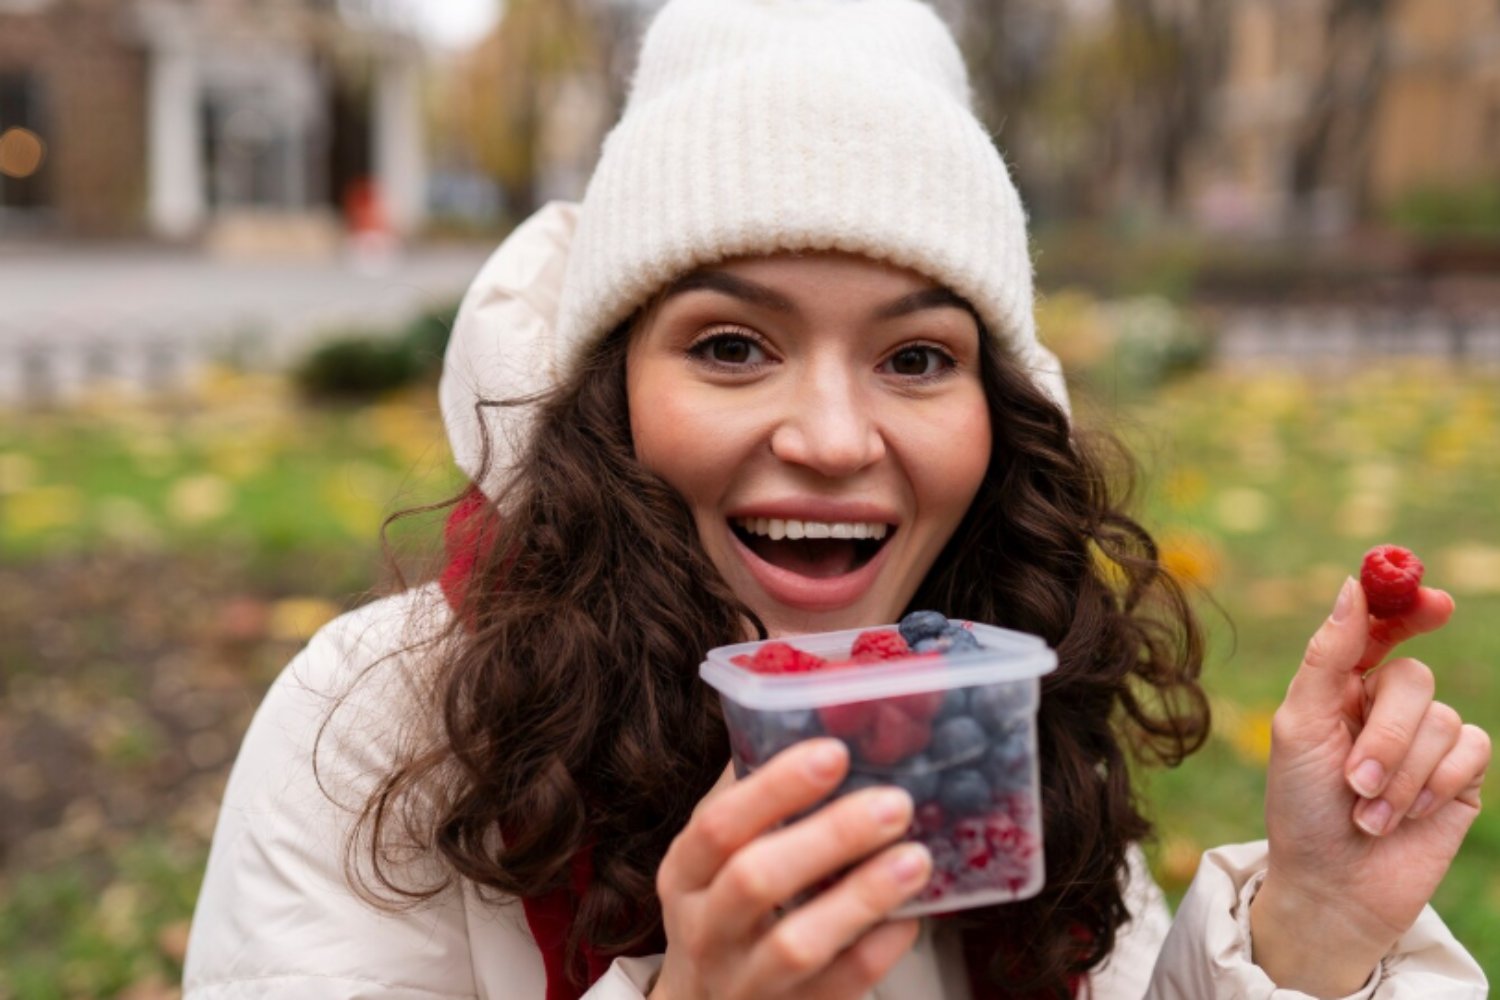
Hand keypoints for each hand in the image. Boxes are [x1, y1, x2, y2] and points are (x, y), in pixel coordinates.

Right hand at [650, 739, 930, 999]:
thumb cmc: (723, 909)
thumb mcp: (715, 857)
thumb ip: (753, 796)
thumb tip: (814, 719)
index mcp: (685, 873)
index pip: (718, 825)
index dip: (776, 788)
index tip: (834, 752)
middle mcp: (706, 928)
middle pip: (756, 879)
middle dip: (831, 837)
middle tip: (896, 801)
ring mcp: (746, 980)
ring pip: (798, 942)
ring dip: (863, 896)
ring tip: (917, 858)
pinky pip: (839, 986)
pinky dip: (879, 949)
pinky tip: (911, 917)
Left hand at [1253, 578, 1490, 996]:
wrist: (1333, 885)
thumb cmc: (1300, 806)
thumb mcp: (1299, 725)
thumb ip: (1328, 656)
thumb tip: (1352, 586)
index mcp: (1341, 686)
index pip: (1380, 631)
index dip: (1407, 609)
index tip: (1434, 603)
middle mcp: (1386, 707)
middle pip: (1413, 679)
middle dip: (1385, 736)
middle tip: (1354, 781)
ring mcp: (1426, 742)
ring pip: (1441, 720)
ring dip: (1402, 775)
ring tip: (1369, 813)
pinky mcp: (1459, 777)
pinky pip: (1471, 749)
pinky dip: (1436, 785)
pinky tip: (1408, 818)